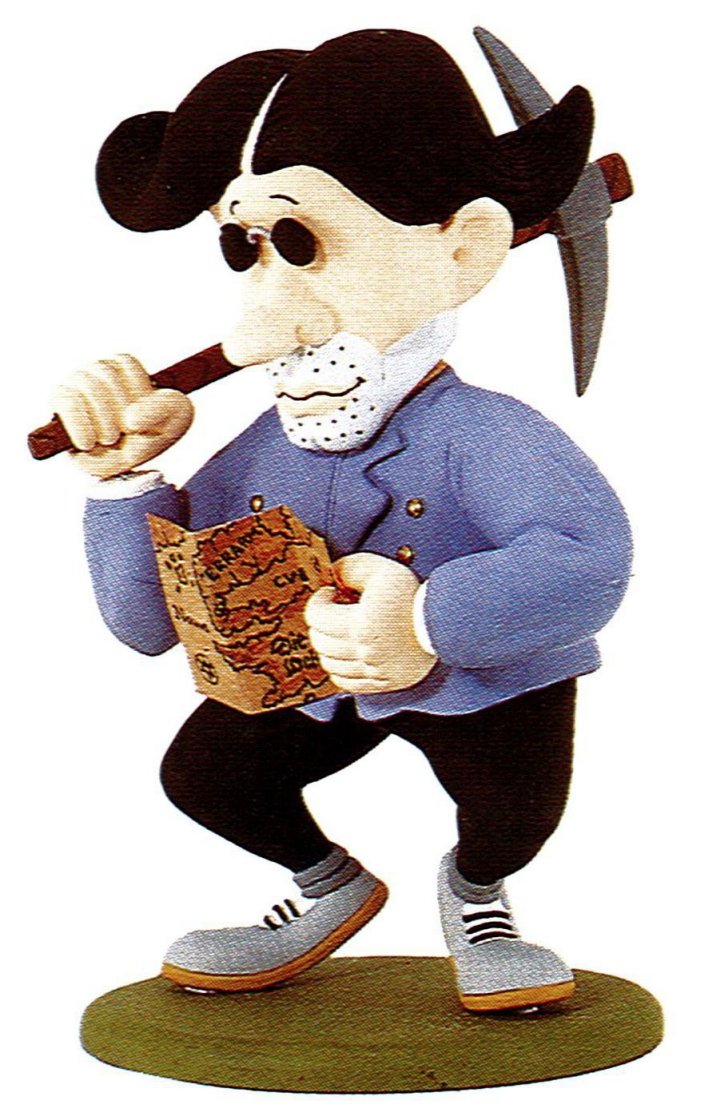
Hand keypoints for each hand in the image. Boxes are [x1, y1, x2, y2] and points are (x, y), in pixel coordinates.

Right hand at [53, 354, 193, 478]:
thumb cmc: (154, 432)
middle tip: (126, 432)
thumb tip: (130, 420)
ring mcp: (76, 386)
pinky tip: (89, 444)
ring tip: (110, 439)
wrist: (132, 462)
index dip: (137, 391)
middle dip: (120, 408)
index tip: (142, 417)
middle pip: (103, 372)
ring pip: (84, 384)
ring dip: (103, 417)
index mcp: (122, 368)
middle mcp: (96, 372)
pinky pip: (65, 400)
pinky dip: (79, 423)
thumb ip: (161, 409)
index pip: (123, 362)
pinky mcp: (60, 405)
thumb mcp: (177, 416)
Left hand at [305, 552, 436, 693]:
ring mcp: (373, 670)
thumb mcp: (381, 569)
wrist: (443, 622)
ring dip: (328, 647)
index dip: (317, 602)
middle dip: (320, 624)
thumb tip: (333, 575)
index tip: (328, 595)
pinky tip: (348, 656)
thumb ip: (350, 568)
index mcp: (359, 624)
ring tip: (340, 633)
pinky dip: (339, 670)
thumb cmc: (412, 595)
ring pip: (331, 664)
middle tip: (331, 612)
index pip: (316, 617)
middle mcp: (363, 651)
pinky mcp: (384, 682)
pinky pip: (346, 683)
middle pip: (320, 642)